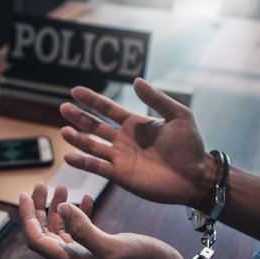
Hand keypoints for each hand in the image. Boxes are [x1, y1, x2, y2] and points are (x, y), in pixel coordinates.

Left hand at [19, 182, 186, 258]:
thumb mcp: (111, 247)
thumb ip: (84, 229)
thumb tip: (60, 208)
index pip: (36, 239)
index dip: (27, 217)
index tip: (23, 193)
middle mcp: (75, 258)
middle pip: (45, 232)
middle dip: (40, 208)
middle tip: (43, 184)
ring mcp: (87, 254)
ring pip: (61, 229)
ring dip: (58, 208)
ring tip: (61, 186)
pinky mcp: (101, 248)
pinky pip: (80, 229)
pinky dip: (79, 212)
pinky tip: (86, 198)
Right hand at [59, 77, 216, 208]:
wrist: (195, 177)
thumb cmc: (191, 146)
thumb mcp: (178, 116)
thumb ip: (157, 99)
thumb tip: (136, 80)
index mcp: (135, 124)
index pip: (107, 109)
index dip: (91, 100)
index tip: (75, 91)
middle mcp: (123, 140)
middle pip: (94, 126)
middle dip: (79, 117)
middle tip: (64, 107)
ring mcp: (120, 158)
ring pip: (92, 146)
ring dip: (77, 139)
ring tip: (63, 131)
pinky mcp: (120, 175)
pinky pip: (97, 168)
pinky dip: (82, 163)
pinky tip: (69, 157)